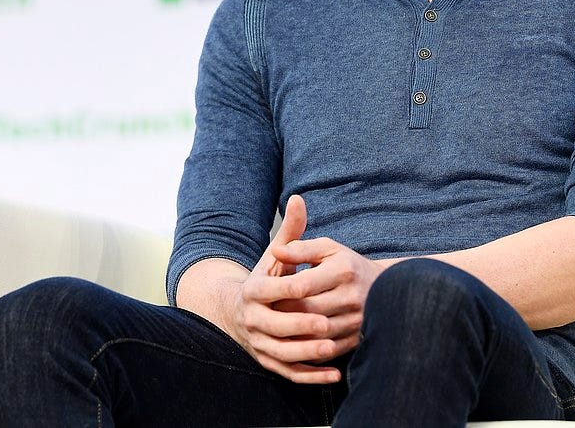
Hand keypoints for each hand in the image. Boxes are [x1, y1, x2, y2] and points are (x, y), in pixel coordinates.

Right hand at [234, 195, 342, 383]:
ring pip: (282, 352)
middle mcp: (252, 319)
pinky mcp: (269, 362)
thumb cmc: (268, 278)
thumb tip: (298, 198)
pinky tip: (334, 374)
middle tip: (326, 324)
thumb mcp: (276, 256)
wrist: (240, 312)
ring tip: (331, 348)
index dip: (290, 289)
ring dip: (306, 353)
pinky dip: (311, 376)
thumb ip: (291, 231)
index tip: (311, 287)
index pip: (271, 290)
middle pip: (275, 326)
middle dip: (301, 325)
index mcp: (253, 290)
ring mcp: (260, 343)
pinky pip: (289, 372)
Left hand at [265, 233, 384, 358]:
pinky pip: (327, 351)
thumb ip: (301, 249)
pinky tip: (296, 344)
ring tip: (278, 330)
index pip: (303, 286)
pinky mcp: (358, 339)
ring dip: (293, 336)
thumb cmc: (347, 264)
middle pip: (308, 313)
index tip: (267, 294)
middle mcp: (353, 297)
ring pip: (316, 336)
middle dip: (283, 315)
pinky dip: (308, 351)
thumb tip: (277, 251)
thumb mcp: (327, 249)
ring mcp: (357, 320)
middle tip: (268, 314)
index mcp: (344, 270)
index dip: (281, 292)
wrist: (385, 287)